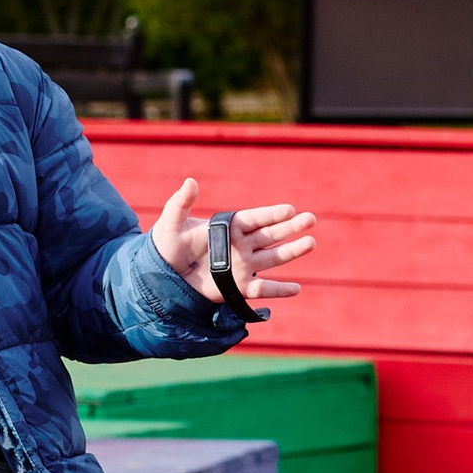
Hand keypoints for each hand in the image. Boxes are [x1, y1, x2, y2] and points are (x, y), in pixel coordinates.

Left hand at [149, 176, 315, 310]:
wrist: (161, 275)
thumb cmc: (165, 245)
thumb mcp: (171, 221)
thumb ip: (181, 203)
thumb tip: (190, 181)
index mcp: (229, 227)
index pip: (255, 218)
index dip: (272, 214)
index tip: (290, 209)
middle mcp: (241, 245)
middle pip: (271, 234)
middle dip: (291, 227)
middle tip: (310, 219)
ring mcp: (242, 265)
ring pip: (273, 257)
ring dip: (293, 251)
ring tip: (311, 242)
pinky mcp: (238, 286)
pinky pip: (263, 289)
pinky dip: (279, 290)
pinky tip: (296, 289)